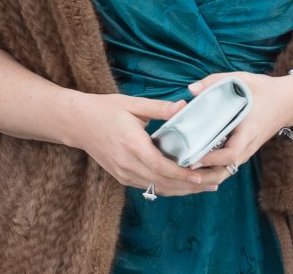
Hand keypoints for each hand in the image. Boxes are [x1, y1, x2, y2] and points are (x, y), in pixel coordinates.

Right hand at [64, 93, 210, 196]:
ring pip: (157, 188)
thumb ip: (159, 108)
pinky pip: (149, 187)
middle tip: (214, 182)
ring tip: (205, 186)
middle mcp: (128, 164)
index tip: (202, 175)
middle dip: (190, 185)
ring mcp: (124, 174)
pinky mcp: (122, 177)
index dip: (182, 174)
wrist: (77, 123)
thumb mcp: (132, 104)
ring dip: (182, 190)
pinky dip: (168, 187)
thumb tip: (184, 106)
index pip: (161, 166)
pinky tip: (183, 184)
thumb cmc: (105, 110)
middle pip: (163, 182)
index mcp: (132, 145)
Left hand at [181, 71, 292, 188]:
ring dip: (210, 173)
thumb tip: (191, 89)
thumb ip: (215, 82)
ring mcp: (249, 149)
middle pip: (227, 169)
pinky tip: (200, 165)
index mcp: (248, 131)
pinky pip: (230, 164)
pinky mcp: (247, 148)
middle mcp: (249, 145)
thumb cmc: (265, 90)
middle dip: (206, 174)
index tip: (193, 158)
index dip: (211, 158)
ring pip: (228, 169)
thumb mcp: (242, 79)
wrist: (290, 101)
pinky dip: (216, 168)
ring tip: (187, 171)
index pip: (230, 153)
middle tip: (183, 172)